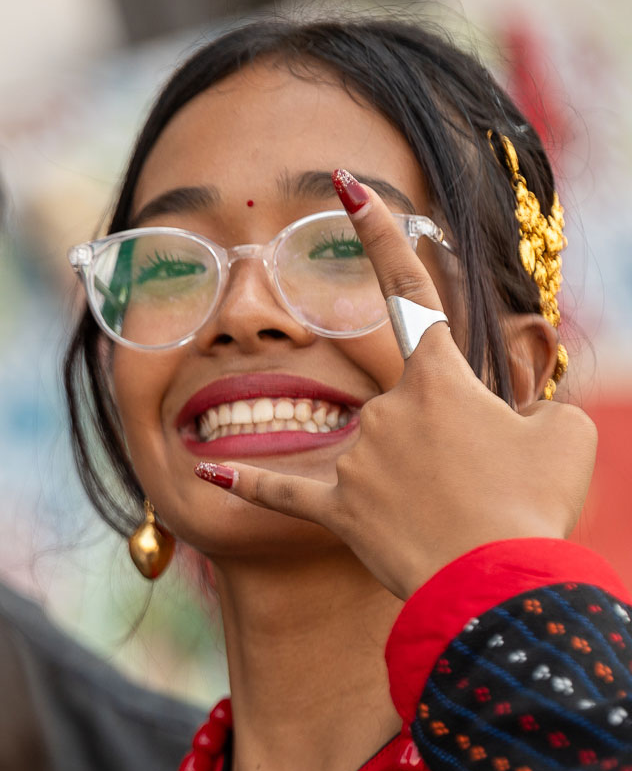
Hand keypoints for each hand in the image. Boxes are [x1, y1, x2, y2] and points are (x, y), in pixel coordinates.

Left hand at [195, 173, 596, 599]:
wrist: (496, 584)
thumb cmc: (534, 504)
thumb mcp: (564, 437)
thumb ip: (530, 411)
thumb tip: (507, 423)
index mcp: (439, 376)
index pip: (409, 287)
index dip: (381, 232)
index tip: (344, 186)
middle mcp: (387, 406)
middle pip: (408, 407)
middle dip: (448, 444)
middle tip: (483, 491)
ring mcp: (356, 457)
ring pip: (380, 456)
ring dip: (420, 486)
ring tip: (457, 525)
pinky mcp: (336, 507)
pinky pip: (283, 491)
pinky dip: (249, 484)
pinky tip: (205, 475)